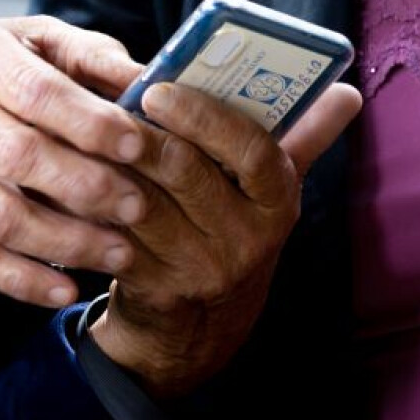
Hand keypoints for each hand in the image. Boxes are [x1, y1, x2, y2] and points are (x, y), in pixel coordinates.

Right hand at [0, 16, 149, 308]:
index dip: (91, 122)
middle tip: (138, 205)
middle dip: (88, 187)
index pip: (35, 90)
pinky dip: (24, 280)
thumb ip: (89, 57)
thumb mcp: (29, 42)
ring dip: (67, 242)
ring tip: (120, 252)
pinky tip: (67, 289)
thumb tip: (149, 82)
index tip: (138, 145)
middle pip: (19, 156)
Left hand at [87, 80, 362, 399]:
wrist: (201, 330)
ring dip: (109, 167)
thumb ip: (305, 138)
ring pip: (144, 203)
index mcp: (279, 203)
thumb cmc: (235, 232)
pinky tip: (71, 182)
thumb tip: (349, 93)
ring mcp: (202, 270)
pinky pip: (116, 240)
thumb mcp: (272, 193)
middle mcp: (247, 239)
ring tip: (83, 135)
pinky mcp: (158, 292)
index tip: (160, 89)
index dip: (205, 117)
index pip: (253, 151)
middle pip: (187, 172)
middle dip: (143, 134)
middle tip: (108, 106)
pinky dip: (91, 208)